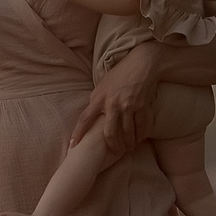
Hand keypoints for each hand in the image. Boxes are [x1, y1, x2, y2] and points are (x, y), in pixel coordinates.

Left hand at [70, 43, 156, 157]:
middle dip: (114, 146)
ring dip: (129, 143)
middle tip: (117, 151)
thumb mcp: (102, 85)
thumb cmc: (120, 73)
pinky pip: (142, 127)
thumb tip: (92, 115)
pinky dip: (141, 135)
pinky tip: (140, 139)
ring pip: (128, 133)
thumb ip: (97, 100)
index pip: (84, 119)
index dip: (78, 134)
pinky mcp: (142, 106)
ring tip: (129, 147)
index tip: (72, 146)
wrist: (141, 63)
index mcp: (98, 98)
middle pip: (110, 133)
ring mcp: (128, 106)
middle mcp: (112, 104)